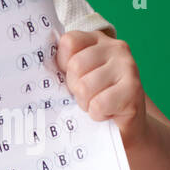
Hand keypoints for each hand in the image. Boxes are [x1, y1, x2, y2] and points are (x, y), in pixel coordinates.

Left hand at [55, 29, 147, 146]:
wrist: (128, 128)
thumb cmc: (97, 99)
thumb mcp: (76, 78)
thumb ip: (63, 66)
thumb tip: (35, 65)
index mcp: (98, 40)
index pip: (69, 41)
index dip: (63, 64)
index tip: (73, 77)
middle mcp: (116, 48)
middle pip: (76, 66)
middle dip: (76, 89)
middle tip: (88, 96)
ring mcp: (128, 67)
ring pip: (85, 87)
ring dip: (86, 104)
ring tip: (98, 104)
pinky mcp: (133, 90)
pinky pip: (98, 104)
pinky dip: (97, 115)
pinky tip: (108, 113)